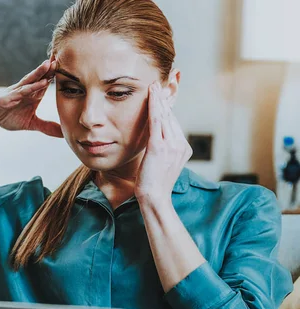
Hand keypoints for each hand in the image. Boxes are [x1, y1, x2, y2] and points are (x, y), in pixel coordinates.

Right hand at [0, 58, 62, 137]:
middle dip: (52, 69)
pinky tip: (35, 84)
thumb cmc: (7, 116)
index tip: (74, 68)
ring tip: (49, 63)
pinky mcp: (6, 98)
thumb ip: (46, 127)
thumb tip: (63, 133)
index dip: (58, 76)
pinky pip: (19, 92)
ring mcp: (15, 92)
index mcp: (33, 95)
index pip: (47, 82)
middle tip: (65, 59)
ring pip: (29, 80)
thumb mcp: (30, 124)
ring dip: (39, 72)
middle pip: (40, 77)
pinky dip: (28, 88)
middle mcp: (25, 90)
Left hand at [134, 81, 192, 203]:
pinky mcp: (159, 147)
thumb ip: (164, 149)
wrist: (154, 197)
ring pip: (165, 116)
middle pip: (171, 117)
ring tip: (153, 86)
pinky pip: (157, 121)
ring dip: (158, 99)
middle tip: (157, 84)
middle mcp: (181, 144)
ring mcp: (172, 145)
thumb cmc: (154, 183)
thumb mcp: (163, 164)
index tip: (161, 95)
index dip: (167, 108)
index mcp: (184, 148)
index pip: (174, 123)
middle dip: (163, 100)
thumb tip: (157, 139)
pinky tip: (151, 95)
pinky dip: (154, 106)